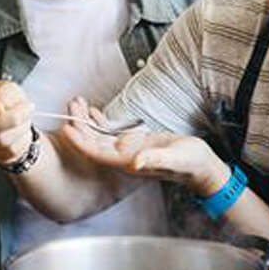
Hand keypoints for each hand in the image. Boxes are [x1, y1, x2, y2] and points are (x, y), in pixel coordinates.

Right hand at [0, 80, 34, 166]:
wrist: (12, 118)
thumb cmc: (5, 99)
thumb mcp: (7, 87)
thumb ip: (4, 94)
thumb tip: (0, 108)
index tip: (0, 108)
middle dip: (13, 117)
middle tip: (28, 107)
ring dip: (19, 128)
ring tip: (24, 118)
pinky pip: (7, 151)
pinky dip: (19, 140)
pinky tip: (19, 131)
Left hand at [57, 97, 228, 195]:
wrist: (201, 166)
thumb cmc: (190, 163)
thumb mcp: (174, 158)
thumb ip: (154, 160)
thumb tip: (134, 163)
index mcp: (129, 162)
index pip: (97, 153)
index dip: (80, 142)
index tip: (67, 128)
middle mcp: (125, 157)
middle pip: (94, 142)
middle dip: (80, 125)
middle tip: (71, 106)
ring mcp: (129, 150)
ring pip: (100, 136)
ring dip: (87, 121)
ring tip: (77, 104)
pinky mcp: (135, 142)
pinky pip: (112, 133)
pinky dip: (100, 122)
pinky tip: (93, 111)